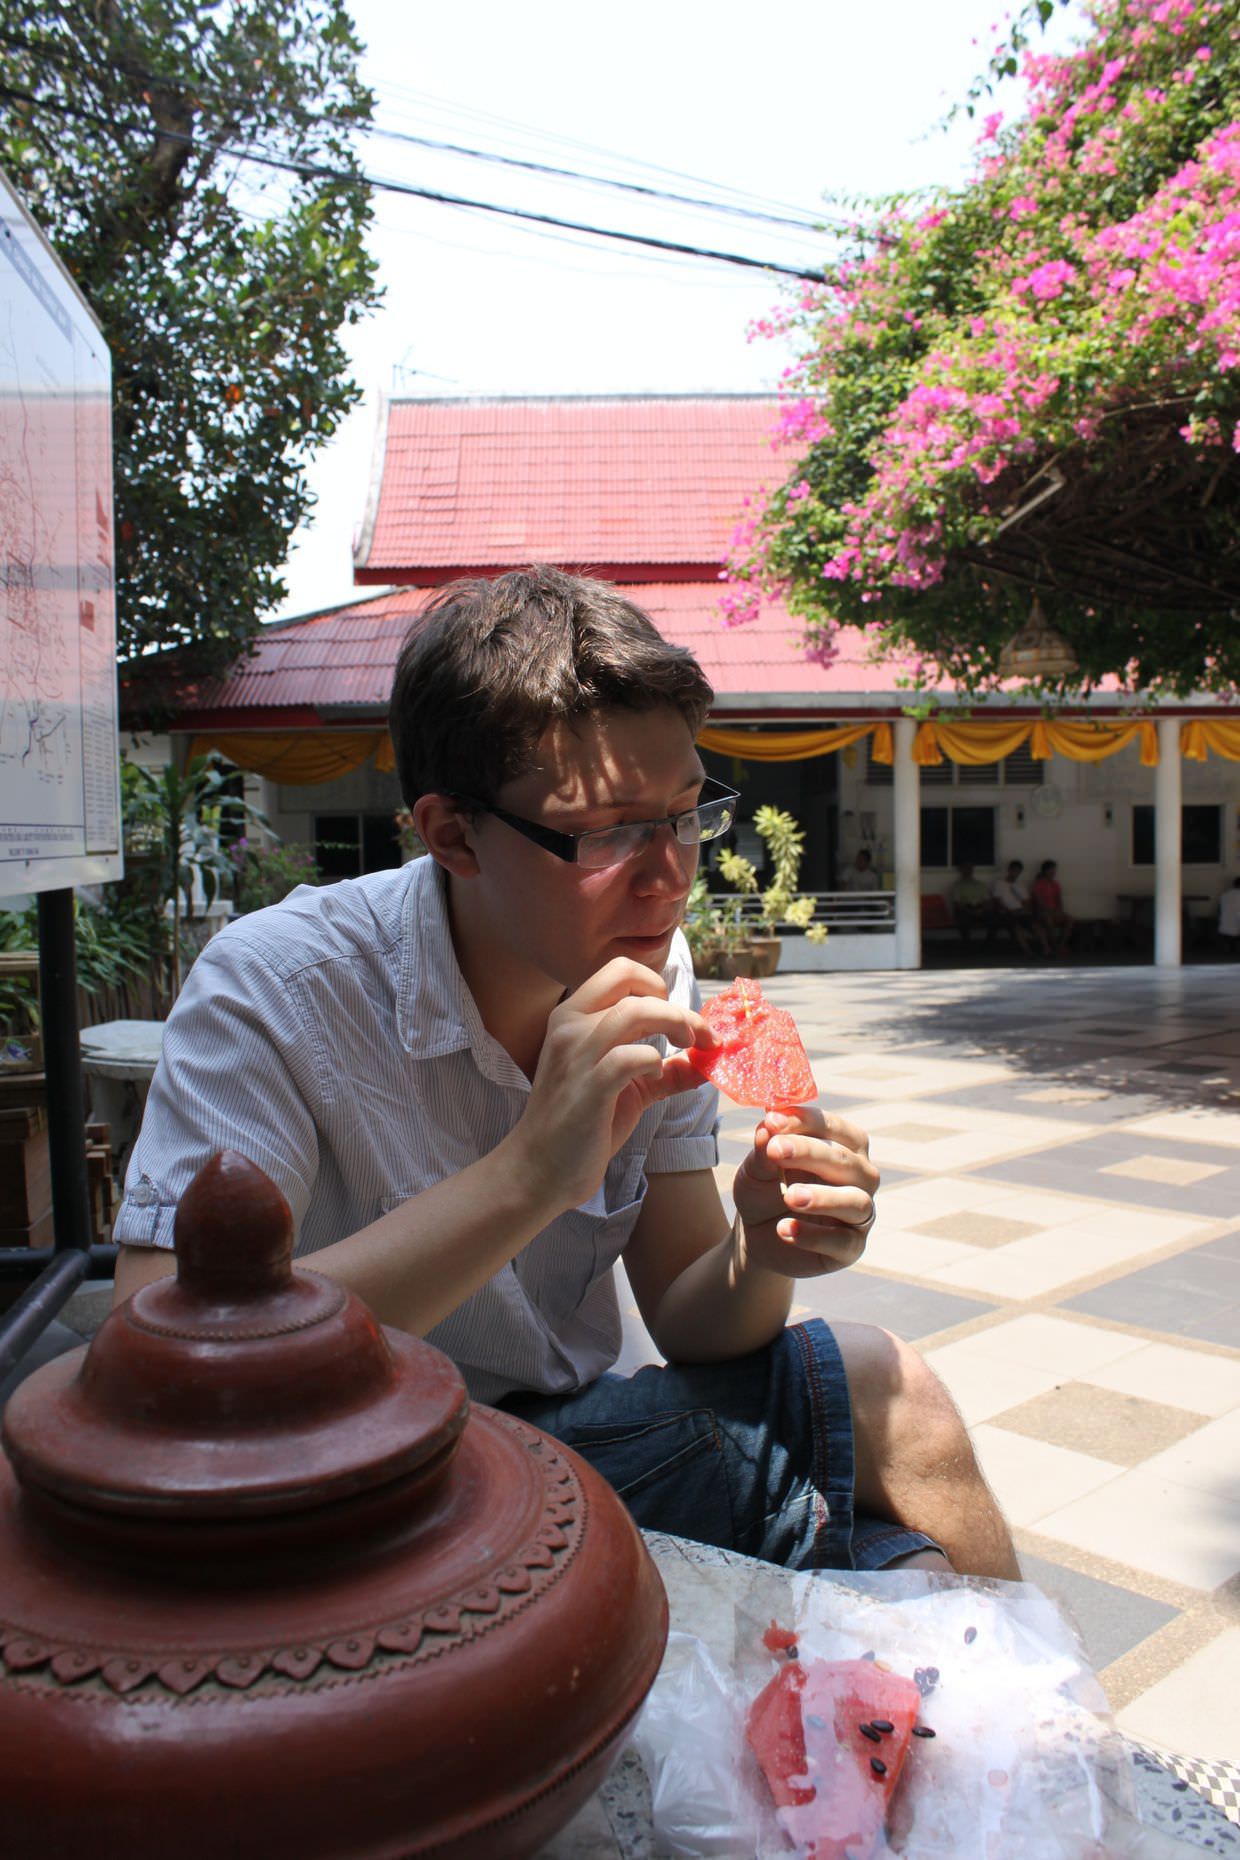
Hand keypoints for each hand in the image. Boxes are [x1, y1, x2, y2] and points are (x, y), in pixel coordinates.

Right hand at [508, 959, 713, 1214]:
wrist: (539, 1169)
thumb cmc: (581, 1125)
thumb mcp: (627, 1089)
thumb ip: (666, 1071)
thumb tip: (710, 1061)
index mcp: (572, 1016)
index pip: (620, 971)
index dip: (657, 986)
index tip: (676, 1017)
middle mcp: (569, 1026)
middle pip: (630, 980)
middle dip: (675, 1003)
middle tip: (696, 1035)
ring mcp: (576, 1055)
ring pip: (635, 1011)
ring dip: (677, 1024)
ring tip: (690, 1048)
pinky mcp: (589, 1088)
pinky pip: (631, 1057)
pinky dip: (655, 1062)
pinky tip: (656, 1078)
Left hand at [731, 1107, 878, 1278]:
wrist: (757, 1235)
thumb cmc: (765, 1189)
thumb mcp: (756, 1169)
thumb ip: (764, 1151)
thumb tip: (766, 1129)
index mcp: (842, 1146)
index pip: (834, 1127)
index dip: (805, 1122)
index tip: (772, 1121)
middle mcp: (859, 1176)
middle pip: (846, 1161)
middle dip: (810, 1152)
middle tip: (775, 1151)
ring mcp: (859, 1213)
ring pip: (856, 1202)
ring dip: (823, 1197)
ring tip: (789, 1197)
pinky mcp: (850, 1248)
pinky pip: (842, 1242)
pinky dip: (814, 1236)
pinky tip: (784, 1229)